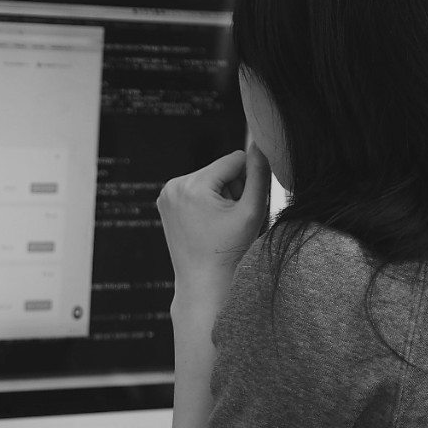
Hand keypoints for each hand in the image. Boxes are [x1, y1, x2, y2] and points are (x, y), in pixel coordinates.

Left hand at [157, 143, 270, 296]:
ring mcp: (166, 195)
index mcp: (192, 185)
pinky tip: (208, 223)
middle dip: (232, 188)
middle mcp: (173, 185)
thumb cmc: (228, 251)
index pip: (235, 159)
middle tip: (231, 218)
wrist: (203, 282)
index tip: (247, 203)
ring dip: (221, 195)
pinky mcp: (165, 203)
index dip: (249, 178)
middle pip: (220, 169)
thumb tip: (261, 145)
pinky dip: (207, 201)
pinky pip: (196, 190)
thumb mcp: (252, 210)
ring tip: (219, 223)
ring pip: (209, 179)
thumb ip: (260, 174)